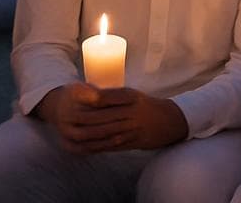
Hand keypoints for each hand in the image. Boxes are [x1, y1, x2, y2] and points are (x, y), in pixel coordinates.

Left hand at [37, 83, 187, 154]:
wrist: (170, 121)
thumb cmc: (146, 105)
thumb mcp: (133, 95)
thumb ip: (114, 96)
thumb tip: (89, 95)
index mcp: (132, 98)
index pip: (110, 96)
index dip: (93, 97)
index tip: (77, 95)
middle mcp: (133, 112)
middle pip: (105, 116)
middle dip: (86, 117)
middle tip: (69, 117)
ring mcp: (133, 128)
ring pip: (107, 132)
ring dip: (89, 133)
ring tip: (74, 133)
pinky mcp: (133, 142)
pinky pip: (112, 145)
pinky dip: (98, 145)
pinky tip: (86, 145)